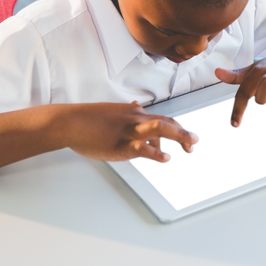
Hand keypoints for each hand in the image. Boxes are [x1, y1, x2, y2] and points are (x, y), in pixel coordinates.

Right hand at [63, 102, 200, 164]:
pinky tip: (166, 159)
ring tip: (190, 147)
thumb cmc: (88, 119)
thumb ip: (127, 110)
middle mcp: (136, 119)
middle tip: (194, 143)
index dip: (176, 128)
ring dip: (179, 137)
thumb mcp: (112, 111)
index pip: (162, 118)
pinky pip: (145, 148)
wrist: (70, 122)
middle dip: (184, 132)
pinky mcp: (122, 145)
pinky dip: (158, 153)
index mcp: (134, 113)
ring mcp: (130, 131)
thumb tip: (136, 106)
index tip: (185, 135)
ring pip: (161, 129)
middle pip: (167, 122)